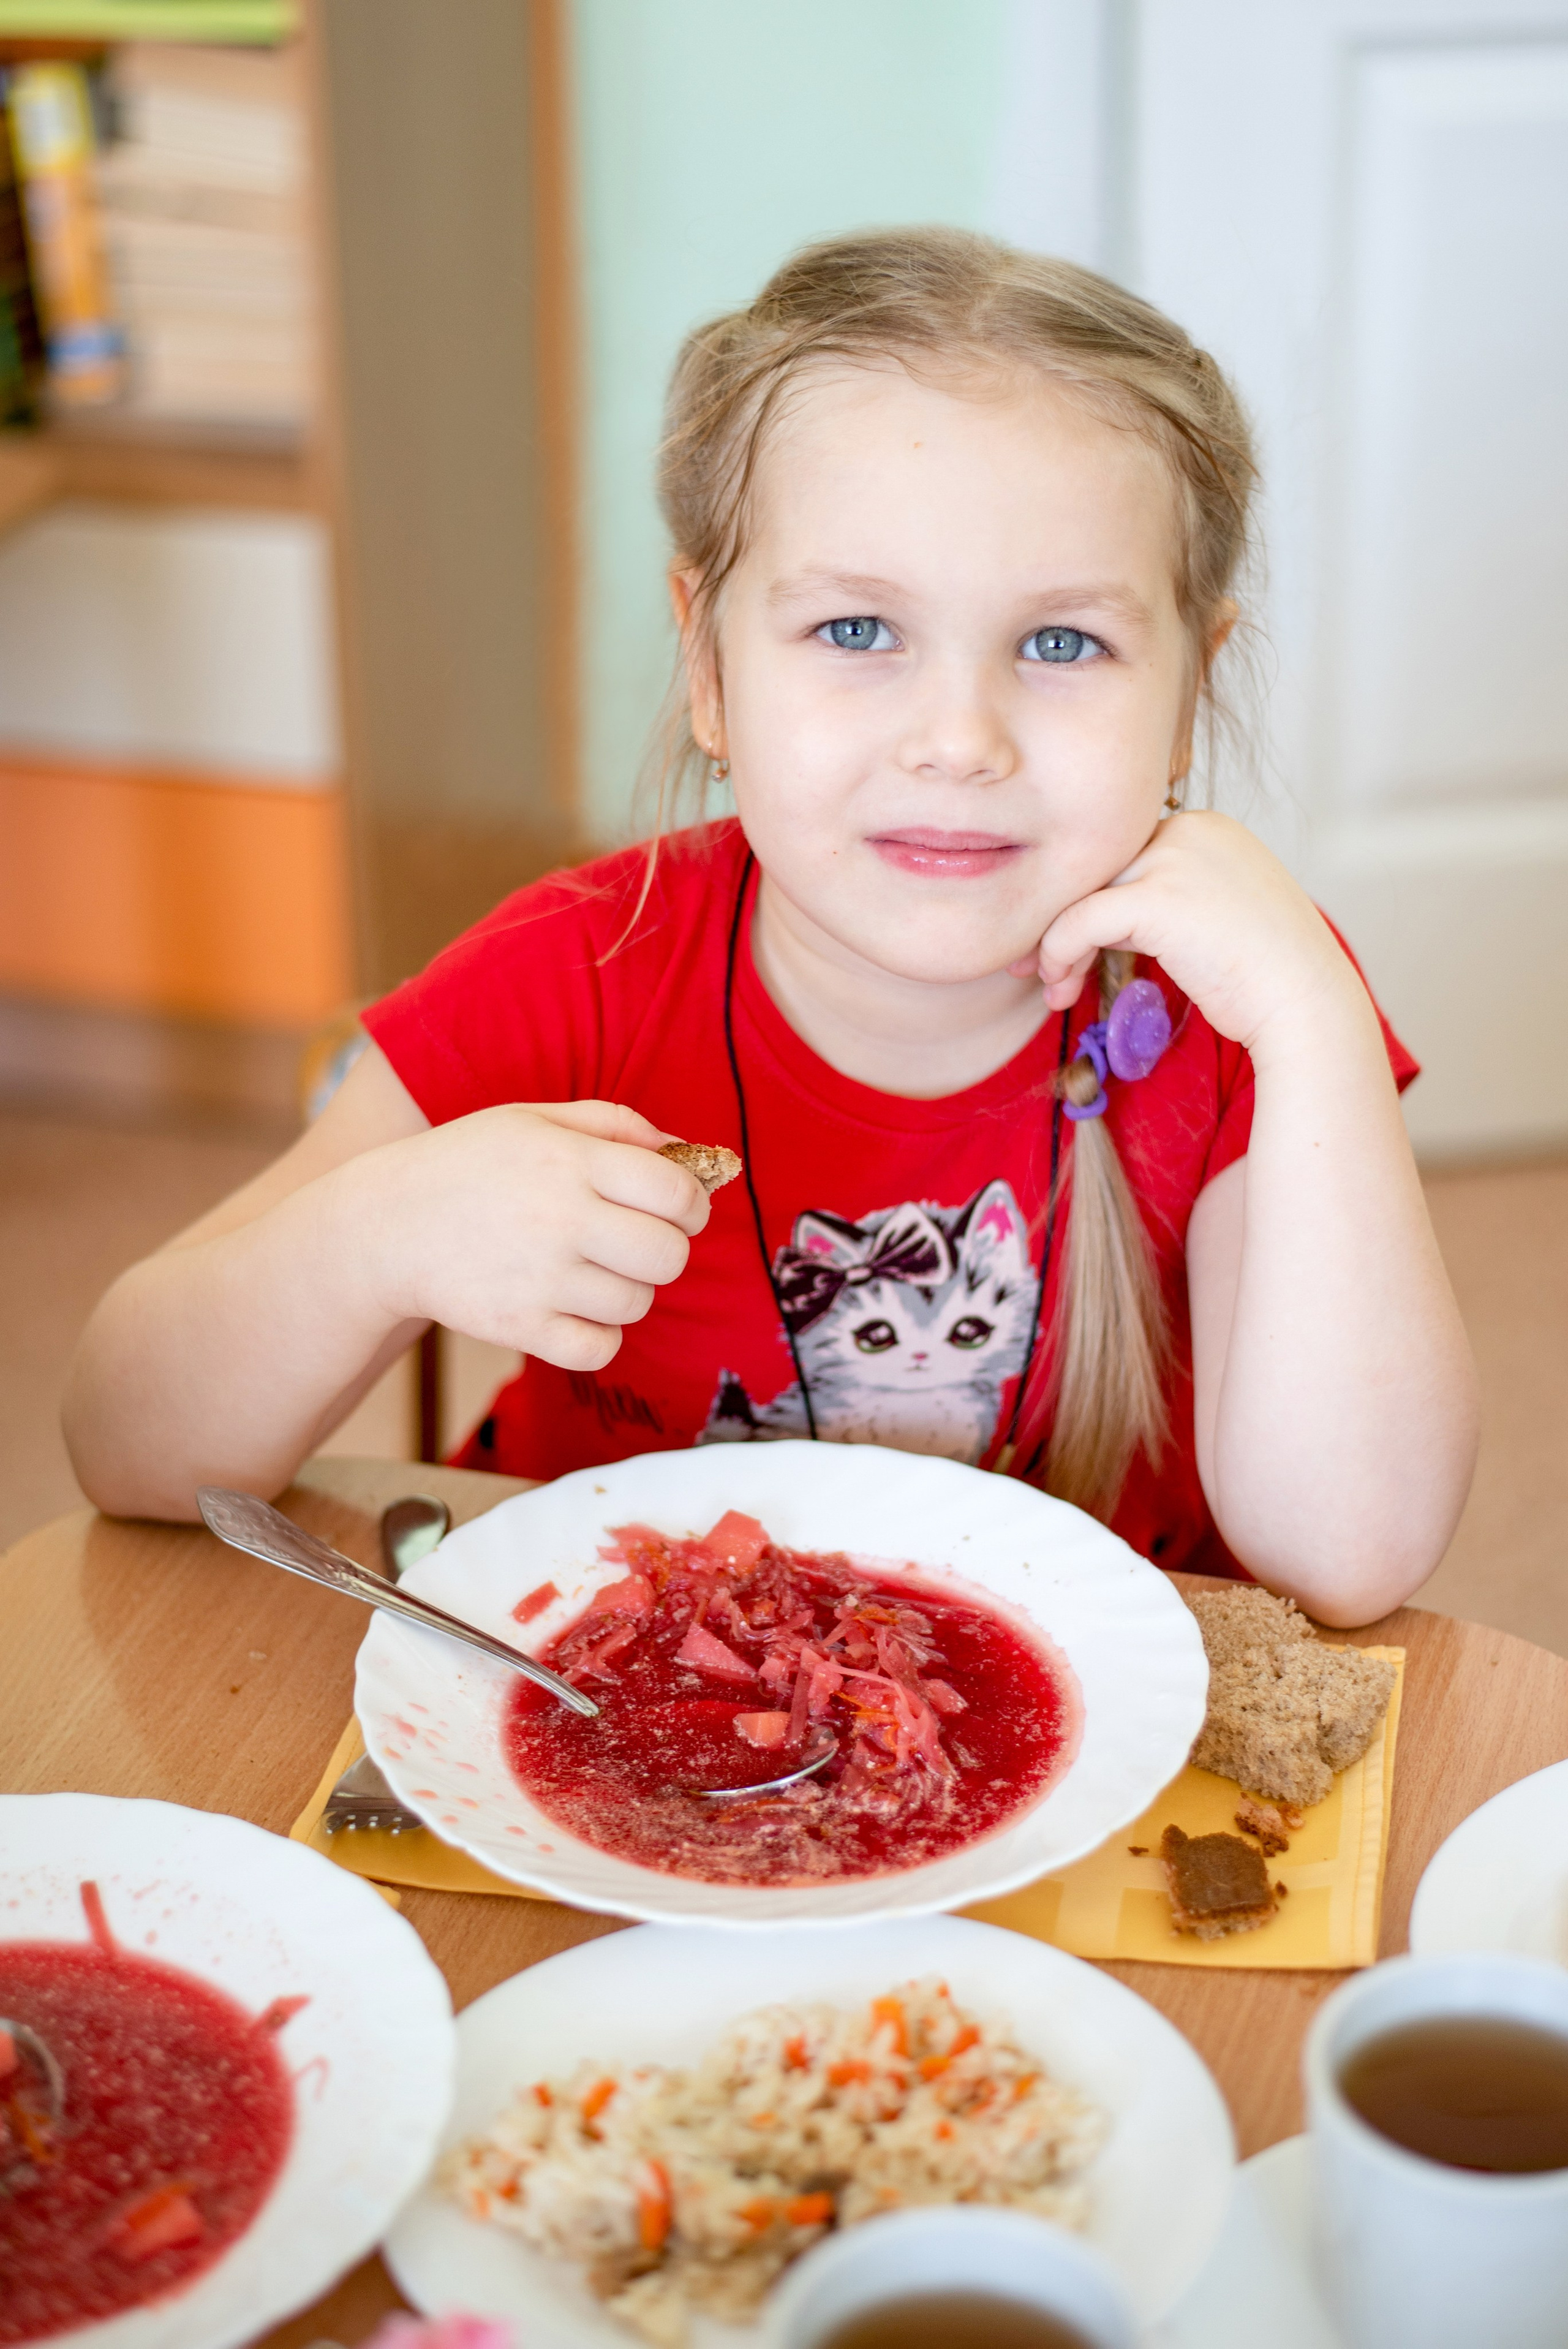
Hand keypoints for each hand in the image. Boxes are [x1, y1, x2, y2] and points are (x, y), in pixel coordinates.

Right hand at [351, 1100, 710, 1370]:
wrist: (385, 1225)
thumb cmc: (468, 1165)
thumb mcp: (533, 1119)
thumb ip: (613, 1124)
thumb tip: (685, 1151)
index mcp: (570, 1159)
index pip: (676, 1192)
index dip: (694, 1203)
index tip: (680, 1209)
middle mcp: (561, 1218)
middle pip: (669, 1255)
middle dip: (666, 1249)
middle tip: (636, 1241)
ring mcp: (541, 1278)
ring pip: (637, 1303)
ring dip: (627, 1290)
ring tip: (590, 1269)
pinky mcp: (519, 1327)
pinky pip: (601, 1349)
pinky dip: (600, 1335)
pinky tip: (577, 1309)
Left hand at [1016, 812, 1365, 1055]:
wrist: (1308, 1003)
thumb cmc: (1266, 976)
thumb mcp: (1215, 917)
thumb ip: (1166, 901)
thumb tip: (1096, 920)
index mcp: (1207, 828)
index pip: (1123, 855)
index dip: (1090, 900)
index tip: (1069, 945)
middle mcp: (1191, 829)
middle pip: (1097, 868)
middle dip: (1060, 916)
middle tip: (1034, 963)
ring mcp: (1176, 858)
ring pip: (1082, 891)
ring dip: (1055, 942)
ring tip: (1052, 986)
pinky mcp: (1159, 897)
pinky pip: (1079, 919)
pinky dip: (1058, 952)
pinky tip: (1060, 987)